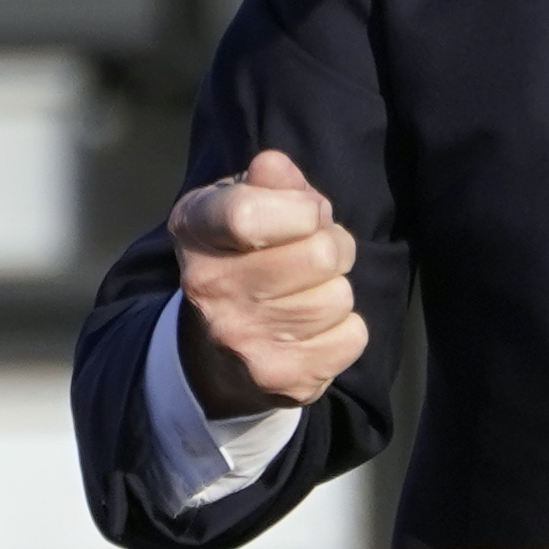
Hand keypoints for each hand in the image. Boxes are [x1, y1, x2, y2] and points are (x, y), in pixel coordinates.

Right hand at [170, 149, 364, 418]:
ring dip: (335, 290)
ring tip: (307, 293)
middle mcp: (208, 289)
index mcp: (195, 230)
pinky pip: (353, 336)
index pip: (248, 215)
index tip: (308, 213)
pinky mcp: (279, 380)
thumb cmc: (245, 257)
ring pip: (339, 297)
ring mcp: (242, 340)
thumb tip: (274, 168)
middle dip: (332, 247)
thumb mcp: (245, 203)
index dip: (301, 209)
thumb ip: (271, 181)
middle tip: (313, 257)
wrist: (217, 353)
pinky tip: (312, 330)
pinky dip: (345, 330)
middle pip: (320, 255)